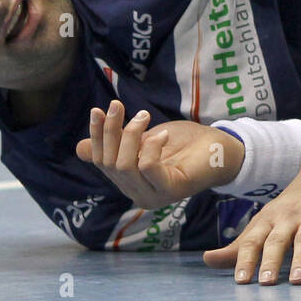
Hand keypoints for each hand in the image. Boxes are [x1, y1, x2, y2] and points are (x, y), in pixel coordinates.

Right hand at [76, 101, 244, 208]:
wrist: (220, 148)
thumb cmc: (183, 143)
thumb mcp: (143, 140)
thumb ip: (117, 145)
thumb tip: (80, 148)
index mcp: (129, 183)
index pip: (101, 162)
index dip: (97, 136)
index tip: (98, 110)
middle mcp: (138, 194)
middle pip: (109, 163)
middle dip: (111, 130)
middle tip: (118, 104)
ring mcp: (154, 196)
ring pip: (125, 165)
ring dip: (130, 134)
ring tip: (144, 116)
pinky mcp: (171, 190)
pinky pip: (148, 167)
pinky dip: (151, 146)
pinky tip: (162, 134)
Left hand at [202, 161, 300, 284]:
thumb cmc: (294, 202)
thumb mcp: (265, 220)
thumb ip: (239, 245)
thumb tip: (207, 260)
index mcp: (270, 218)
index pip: (253, 240)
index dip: (245, 259)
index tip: (240, 281)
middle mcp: (290, 216)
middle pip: (278, 239)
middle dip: (271, 260)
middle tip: (266, 283)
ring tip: (299, 280)